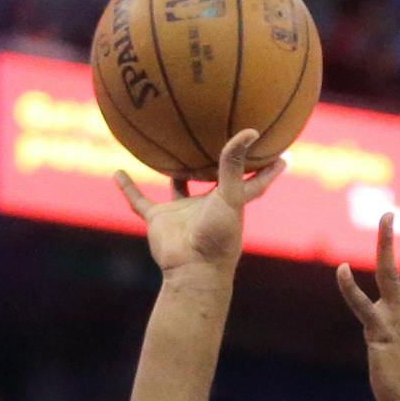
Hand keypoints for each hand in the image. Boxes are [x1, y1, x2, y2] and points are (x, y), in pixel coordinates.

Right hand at [115, 129, 284, 276]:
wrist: (192, 270)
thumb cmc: (218, 236)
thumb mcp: (229, 195)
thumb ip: (235, 163)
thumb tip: (250, 131)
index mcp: (230, 202)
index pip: (253, 182)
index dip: (267, 168)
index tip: (281, 152)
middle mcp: (207, 205)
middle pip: (213, 181)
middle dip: (218, 165)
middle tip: (221, 139)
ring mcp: (182, 214)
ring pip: (177, 188)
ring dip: (173, 175)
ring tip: (170, 151)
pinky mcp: (159, 222)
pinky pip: (140, 202)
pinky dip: (128, 189)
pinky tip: (118, 172)